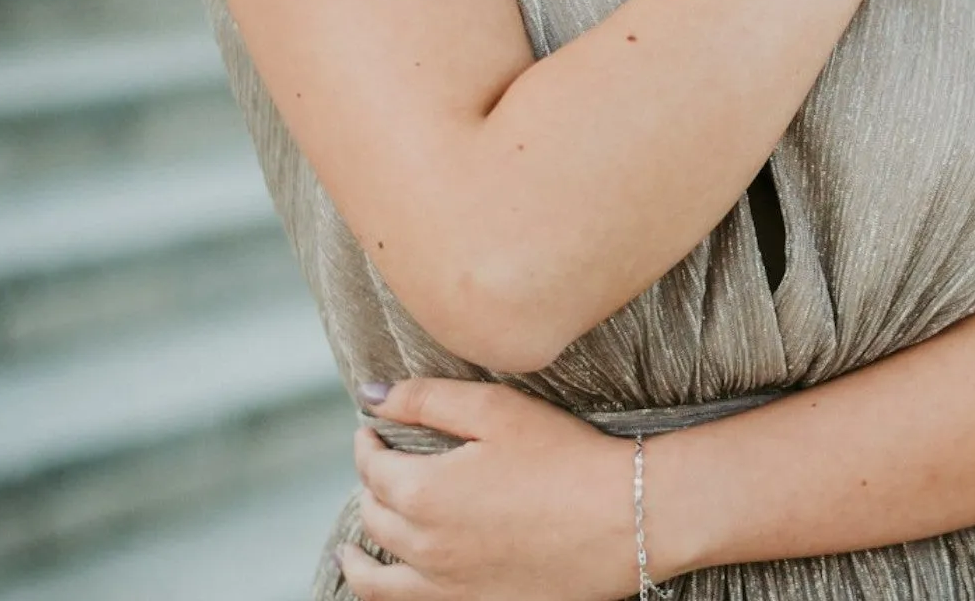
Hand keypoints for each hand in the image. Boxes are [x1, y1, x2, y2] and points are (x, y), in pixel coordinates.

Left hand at [336, 379, 639, 600]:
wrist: (624, 517)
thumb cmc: (562, 455)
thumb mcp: (495, 409)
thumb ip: (427, 400)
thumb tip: (370, 395)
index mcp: (425, 492)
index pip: (373, 467)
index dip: (368, 444)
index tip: (371, 429)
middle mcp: (425, 548)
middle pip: (375, 517)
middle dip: (370, 487)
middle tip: (379, 468)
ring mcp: (448, 588)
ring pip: (379, 579)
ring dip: (360, 559)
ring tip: (350, 551)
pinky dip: (387, 598)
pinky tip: (392, 587)